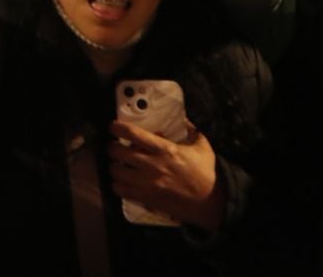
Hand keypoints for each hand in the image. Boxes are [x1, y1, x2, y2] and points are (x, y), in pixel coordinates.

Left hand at [109, 121, 225, 231]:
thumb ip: (191, 131)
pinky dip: (117, 184)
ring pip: (115, 171)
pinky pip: (120, 190)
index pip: (133, 134)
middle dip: (112, 146)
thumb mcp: (202, 146)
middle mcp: (153, 165)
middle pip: (117, 151)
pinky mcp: (146, 198)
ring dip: (113, 166)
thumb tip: (184, 119)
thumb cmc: (206, 173)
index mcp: (165, 149)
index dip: (117, 128)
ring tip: (118, 164)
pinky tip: (123, 181)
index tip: (113, 127)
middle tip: (115, 146)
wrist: (211, 202)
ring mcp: (147, 183)